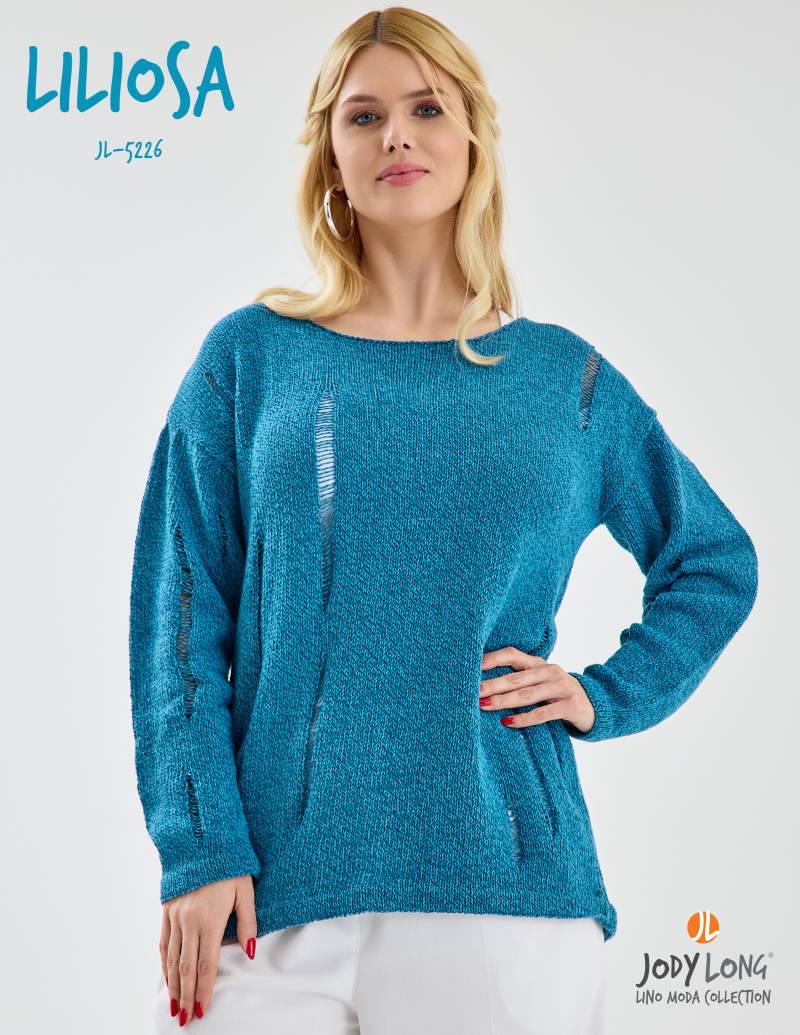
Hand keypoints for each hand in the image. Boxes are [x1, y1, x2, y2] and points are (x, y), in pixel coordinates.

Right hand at [160, 874, 257, 1025]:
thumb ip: (248, 922)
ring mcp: (175, 915)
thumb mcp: (246, 890)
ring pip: (171, 958)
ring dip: (172, 985)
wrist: (202, 839)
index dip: (203, 989)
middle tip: (185, 1018)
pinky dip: (164, 963)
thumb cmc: (230, 865)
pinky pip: (163, 942)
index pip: (205, 963)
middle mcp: (189, 920)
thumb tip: (251, 952)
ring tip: (174, 1006)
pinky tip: (167, 976)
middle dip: (185, 995)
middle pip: (185, 967)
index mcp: (210, 918)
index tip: (202, 1009)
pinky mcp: (167, 909)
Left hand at [479, 646, 595, 734]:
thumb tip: (483, 685)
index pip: (513, 655)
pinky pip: (543, 713)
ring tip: (484, 705)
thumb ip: (521, 680)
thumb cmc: (558, 695)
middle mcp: (550, 672)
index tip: (472, 665)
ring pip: (527, 695)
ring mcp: (561, 688)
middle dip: (492, 684)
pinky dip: (524, 718)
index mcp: (539, 664)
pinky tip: (507, 722)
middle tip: (472, 691)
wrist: (596, 706)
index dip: (492, 659)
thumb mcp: (541, 682)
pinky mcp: (570, 706)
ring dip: (503, 701)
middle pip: (515, 678)